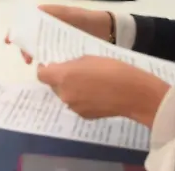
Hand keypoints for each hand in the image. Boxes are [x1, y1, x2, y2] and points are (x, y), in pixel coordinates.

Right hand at [5, 4, 113, 63]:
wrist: (109, 32)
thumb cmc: (86, 19)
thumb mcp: (67, 13)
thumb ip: (50, 12)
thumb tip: (31, 13)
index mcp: (47, 20)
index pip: (25, 26)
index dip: (16, 32)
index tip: (10, 41)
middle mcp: (49, 33)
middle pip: (30, 41)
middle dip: (25, 49)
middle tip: (28, 59)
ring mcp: (57, 45)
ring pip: (40, 52)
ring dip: (35, 58)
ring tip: (39, 66)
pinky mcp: (66, 56)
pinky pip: (52, 60)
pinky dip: (48, 65)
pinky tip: (49, 71)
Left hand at [37, 56, 168, 125]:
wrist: (133, 93)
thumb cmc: (111, 69)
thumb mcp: (88, 58)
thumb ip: (71, 65)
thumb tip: (62, 70)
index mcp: (62, 77)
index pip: (41, 75)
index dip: (45, 69)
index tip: (51, 65)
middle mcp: (64, 94)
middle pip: (54, 86)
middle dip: (60, 79)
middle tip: (75, 73)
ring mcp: (74, 107)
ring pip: (66, 96)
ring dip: (72, 89)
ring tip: (89, 83)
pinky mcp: (85, 116)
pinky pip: (77, 104)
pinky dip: (82, 99)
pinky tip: (96, 94)